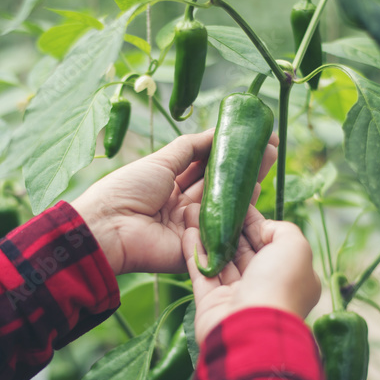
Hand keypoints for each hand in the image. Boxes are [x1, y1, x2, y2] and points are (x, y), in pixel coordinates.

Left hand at [71, 129, 277, 274]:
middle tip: (269, 146)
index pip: (203, 167)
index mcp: (167, 185)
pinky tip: (257, 189)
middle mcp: (181, 206)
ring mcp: (191, 227)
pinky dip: (238, 211)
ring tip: (268, 158)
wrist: (110, 227)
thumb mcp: (160, 161)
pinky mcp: (198, 247)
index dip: (225, 152)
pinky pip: (221, 228)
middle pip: (218, 184)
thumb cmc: (127, 190)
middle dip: (243, 165)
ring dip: (246, 182)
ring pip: (223, 203)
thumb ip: (189, 148)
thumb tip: (215, 132)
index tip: (250, 136)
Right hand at [183, 205, 320, 344]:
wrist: (251, 329)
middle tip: (213, 203)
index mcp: (290, 275)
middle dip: (228, 226)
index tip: (239, 202)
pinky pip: (202, 272)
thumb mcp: (295, 247)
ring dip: (208, 235)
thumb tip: (264, 228)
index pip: (271, 242)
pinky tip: (188, 231)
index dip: (255, 221)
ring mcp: (237, 296)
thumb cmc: (279, 285)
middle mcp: (264, 285)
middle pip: (244, 250)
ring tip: (194, 212)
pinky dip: (195, 253)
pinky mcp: (211, 303)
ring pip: (221, 259)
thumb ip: (283, 230)